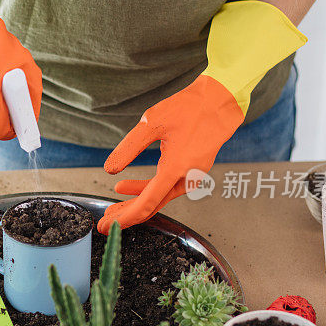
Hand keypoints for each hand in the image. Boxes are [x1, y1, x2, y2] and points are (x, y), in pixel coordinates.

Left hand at [96, 0, 306, 233]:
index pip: (146, 203)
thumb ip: (129, 148)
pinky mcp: (192, 170)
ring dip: (135, 202)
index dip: (125, 217)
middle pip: (152, 205)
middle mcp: (186, 178)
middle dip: (126, 215)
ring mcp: (192, 175)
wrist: (221, 100)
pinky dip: (146, 190)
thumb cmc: (189, 108)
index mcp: (175, 169)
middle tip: (103, 223)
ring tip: (112, 206)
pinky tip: (126, 187)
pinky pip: (166, 187)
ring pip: (158, 197)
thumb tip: (110, 169)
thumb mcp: (151, 123)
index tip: (105, 225)